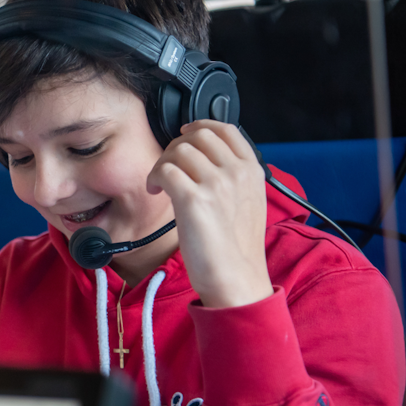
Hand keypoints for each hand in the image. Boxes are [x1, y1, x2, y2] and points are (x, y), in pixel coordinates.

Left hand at [146, 120, 272, 308]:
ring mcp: (216, 183)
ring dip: (162, 163)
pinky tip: (156, 192)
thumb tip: (206, 160)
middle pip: (198, 135)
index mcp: (251, 171)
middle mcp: (236, 172)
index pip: (225, 129)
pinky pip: (165, 170)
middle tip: (168, 167)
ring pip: (178, 150)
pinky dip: (154, 177)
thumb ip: (233, 177)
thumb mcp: (249, 202)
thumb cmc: (237, 248)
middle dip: (176, 147)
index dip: (199, 126)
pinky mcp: (193, 199)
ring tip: (161, 184)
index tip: (185, 135)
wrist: (236, 279)